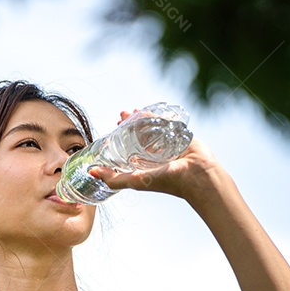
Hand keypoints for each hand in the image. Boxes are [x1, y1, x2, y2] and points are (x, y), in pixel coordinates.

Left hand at [91, 109, 221, 200]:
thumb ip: (115, 179)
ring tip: (130, 111)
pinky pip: (165, 122)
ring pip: (151, 128)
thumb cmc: (168, 181)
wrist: (197, 174)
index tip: (111, 130)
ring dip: (140, 118)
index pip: (128, 150)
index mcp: (145, 165)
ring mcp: (167, 144)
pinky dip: (156, 115)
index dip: (119, 140)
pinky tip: (147, 109)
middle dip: (128, 126)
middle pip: (138, 136)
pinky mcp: (178, 134)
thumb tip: (91, 172)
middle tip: (120, 116)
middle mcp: (155, 155)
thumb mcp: (136, 181)